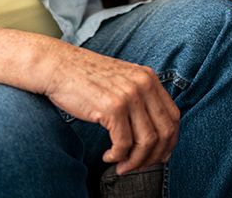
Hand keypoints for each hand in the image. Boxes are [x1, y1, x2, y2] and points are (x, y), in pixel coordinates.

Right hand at [41, 45, 178, 174]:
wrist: (58, 65)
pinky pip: (123, 144)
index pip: (173, 116)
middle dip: (154, 156)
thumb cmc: (86, 78)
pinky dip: (117, 156)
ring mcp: (129, 95)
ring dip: (135, 161)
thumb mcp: (122, 81)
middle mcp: (143, 85)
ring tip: (121, 165)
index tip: (159, 156)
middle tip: (139, 166)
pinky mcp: (112, 107)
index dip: (169, 141)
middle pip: (164, 131)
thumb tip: (153, 135)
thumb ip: (140, 99)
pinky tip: (108, 156)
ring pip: (146, 141)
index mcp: (149, 78)